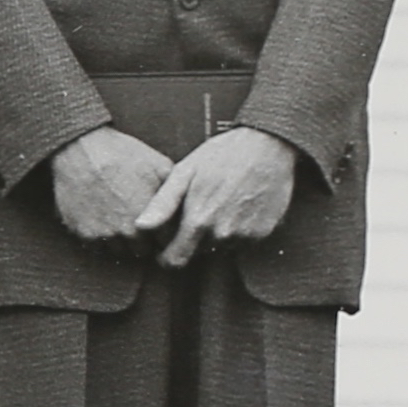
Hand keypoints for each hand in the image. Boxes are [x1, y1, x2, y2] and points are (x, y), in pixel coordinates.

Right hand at [46, 125, 173, 247]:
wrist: (82, 149)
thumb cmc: (123, 154)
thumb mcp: (160, 166)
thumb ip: (175, 192)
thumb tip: (187, 206)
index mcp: (151, 220)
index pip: (166, 244)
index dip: (165, 234)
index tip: (162, 226)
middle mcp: (128, 234)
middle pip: (142, 251)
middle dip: (145, 240)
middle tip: (141, 223)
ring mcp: (103, 235)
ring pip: (118, 251)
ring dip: (122, 241)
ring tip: (121, 219)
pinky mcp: (82, 233)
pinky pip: (96, 246)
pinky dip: (100, 236)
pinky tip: (103, 217)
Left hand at [133, 125, 297, 268]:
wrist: (267, 145)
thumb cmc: (222, 155)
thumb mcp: (185, 173)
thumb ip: (162, 204)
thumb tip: (140, 227)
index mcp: (198, 221)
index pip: (175, 261)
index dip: (166, 256)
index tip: (165, 247)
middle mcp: (222, 234)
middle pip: (198, 254)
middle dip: (193, 240)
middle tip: (198, 211)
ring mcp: (246, 235)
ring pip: (220, 248)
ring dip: (216, 235)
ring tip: (219, 205)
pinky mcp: (264, 233)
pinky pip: (242, 242)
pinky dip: (237, 230)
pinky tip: (237, 207)